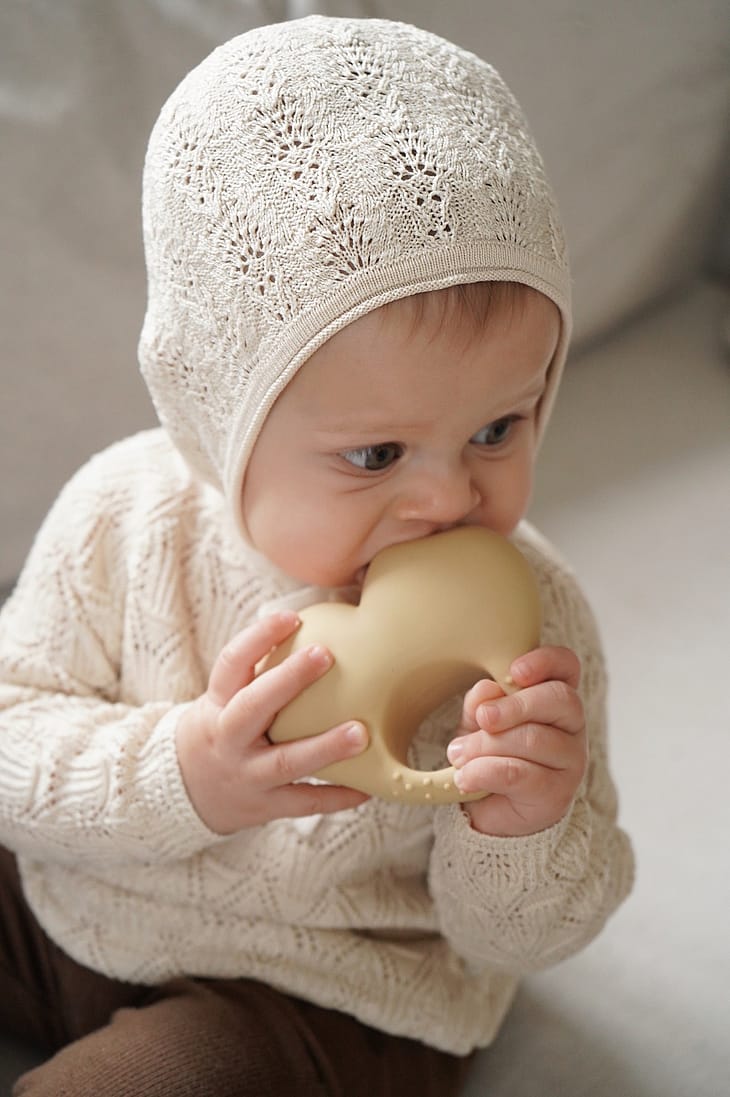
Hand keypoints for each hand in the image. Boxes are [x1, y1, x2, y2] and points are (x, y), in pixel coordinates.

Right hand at [176, 611, 369, 833]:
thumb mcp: (223, 699)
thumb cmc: (221, 729)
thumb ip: (258, 672)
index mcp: (217, 704)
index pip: (231, 663)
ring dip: (323, 747)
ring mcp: (246, 775)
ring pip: (283, 762)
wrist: (183, 791)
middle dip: (288, 680)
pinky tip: (365, 787)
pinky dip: (335, 797)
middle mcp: (228, 738)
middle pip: (253, 706)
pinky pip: (302, 802)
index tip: (291, 617)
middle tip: (326, 655)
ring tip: (360, 732)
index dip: (258, 637)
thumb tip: (314, 628)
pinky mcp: (263, 806)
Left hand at [447, 647, 586, 836]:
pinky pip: (521, 774)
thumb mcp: (479, 722)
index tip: (515, 671)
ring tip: (459, 754)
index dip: (545, 661)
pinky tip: (465, 777)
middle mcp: (572, 725)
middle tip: (483, 718)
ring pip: (534, 739)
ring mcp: (571, 760)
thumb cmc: (489, 754)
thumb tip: (486, 690)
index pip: (566, 666)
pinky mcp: (557, 794)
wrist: (487, 811)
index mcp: (554, 696)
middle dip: (515, 705)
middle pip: (559, 699)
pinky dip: (485, 772)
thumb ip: (483, 703)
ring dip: (487, 745)